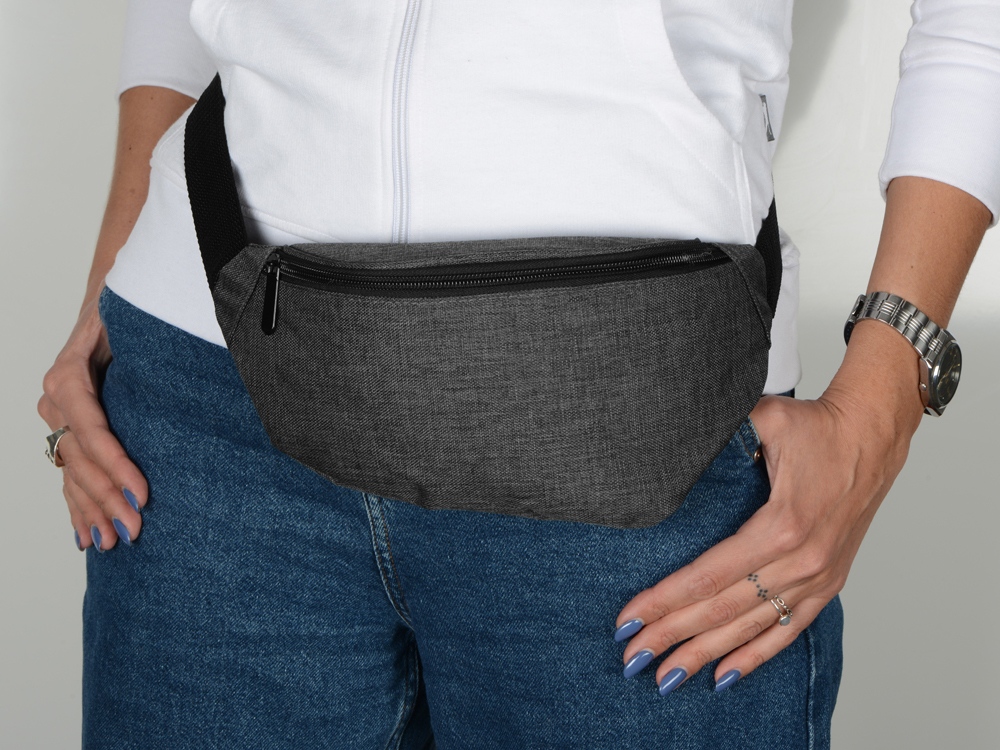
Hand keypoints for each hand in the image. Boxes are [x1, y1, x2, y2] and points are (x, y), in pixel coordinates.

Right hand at [38, 292, 146, 550]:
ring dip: (92, 511)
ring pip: (73, 473)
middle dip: (109, 498)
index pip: (92, 432)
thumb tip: (188, 358)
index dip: (116, 465)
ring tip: (113, 542)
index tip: (143, 492)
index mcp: (69, 377)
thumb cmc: (127, 313)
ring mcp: (57, 418)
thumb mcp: (133, 324)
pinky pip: (70, 473)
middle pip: (81, 460)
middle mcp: (57, 400)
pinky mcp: (66, 430)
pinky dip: (78, 506)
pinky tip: (86, 535)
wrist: (107, 302)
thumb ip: (146, 347)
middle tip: (136, 529)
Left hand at [614, 329, 923, 692]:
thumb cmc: (816, 427)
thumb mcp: (765, 419)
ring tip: (667, 677)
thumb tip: (673, 449)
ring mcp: (816, 577)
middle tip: (631, 658)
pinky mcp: (827, 583)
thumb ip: (722, 437)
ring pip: (750, 628)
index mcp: (779, 527)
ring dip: (706, 654)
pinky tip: (724, 676)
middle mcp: (799, 561)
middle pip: (721, 610)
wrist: (872, 436)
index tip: (628, 619)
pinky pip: (788, 629)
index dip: (664, 602)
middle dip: (671, 636)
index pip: (706, 576)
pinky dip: (755, 655)